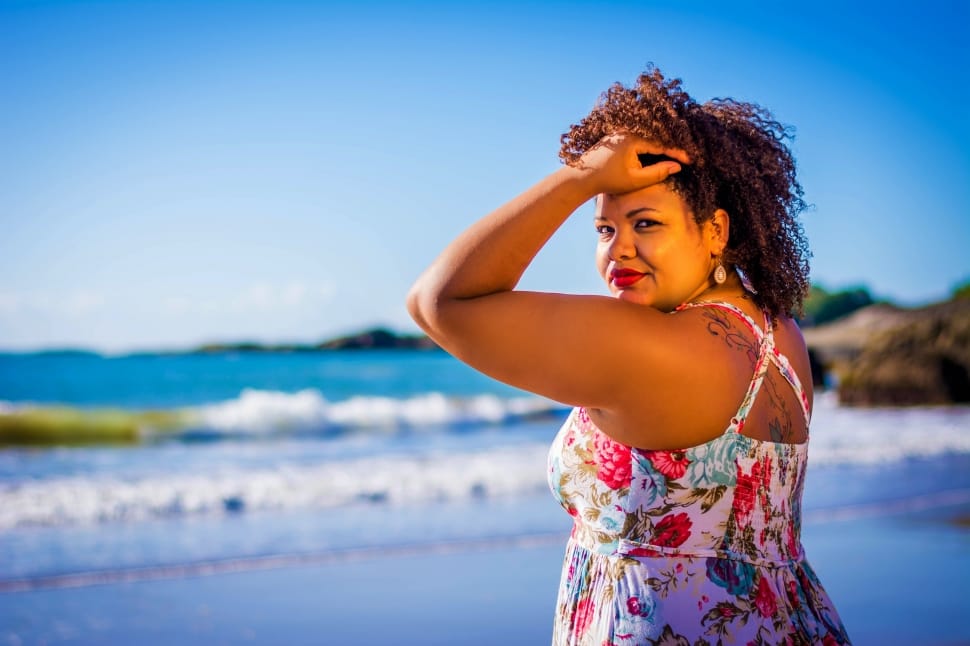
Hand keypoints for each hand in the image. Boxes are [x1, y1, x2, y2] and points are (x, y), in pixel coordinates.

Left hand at [570, 132, 690, 195]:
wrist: (582, 177)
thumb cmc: (608, 180)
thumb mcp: (635, 180)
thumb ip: (657, 172)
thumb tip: (677, 166)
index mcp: (633, 139)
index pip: (662, 145)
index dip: (677, 153)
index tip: (690, 160)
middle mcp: (628, 130)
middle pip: (656, 137)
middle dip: (672, 146)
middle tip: (687, 154)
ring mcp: (621, 132)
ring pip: (647, 137)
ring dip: (661, 145)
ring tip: (677, 152)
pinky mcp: (617, 136)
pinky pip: (638, 138)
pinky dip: (649, 144)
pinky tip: (659, 151)